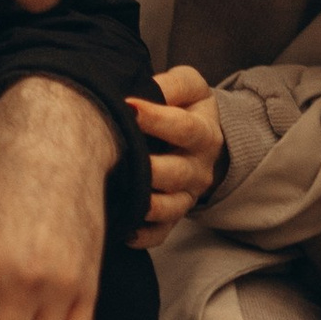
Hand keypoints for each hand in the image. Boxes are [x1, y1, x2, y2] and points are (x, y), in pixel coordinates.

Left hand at [126, 62, 225, 249]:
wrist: (202, 139)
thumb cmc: (186, 108)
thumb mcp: (189, 86)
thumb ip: (172, 85)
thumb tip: (141, 93)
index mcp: (204, 134)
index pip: (184, 128)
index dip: (157, 119)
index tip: (127, 106)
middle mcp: (198, 168)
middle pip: (175, 173)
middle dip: (147, 168)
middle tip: (116, 155)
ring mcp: (186, 195)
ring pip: (169, 207)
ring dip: (146, 205)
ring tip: (121, 196)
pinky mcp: (173, 216)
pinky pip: (160, 232)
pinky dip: (143, 235)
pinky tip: (123, 228)